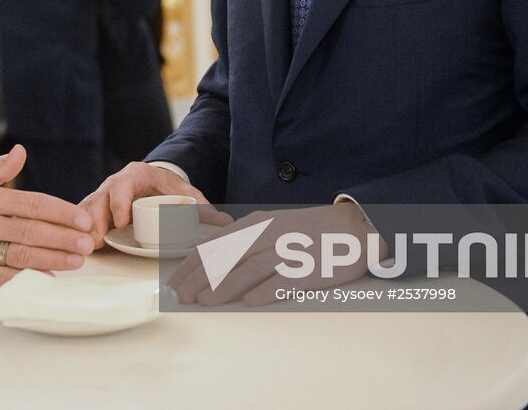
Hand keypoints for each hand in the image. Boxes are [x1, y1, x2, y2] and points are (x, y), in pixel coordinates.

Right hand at [0, 144, 94, 286]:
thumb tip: (21, 152)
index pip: (31, 204)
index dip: (60, 212)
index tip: (81, 218)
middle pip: (31, 231)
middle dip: (63, 237)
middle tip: (88, 242)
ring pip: (20, 255)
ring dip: (52, 259)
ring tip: (77, 261)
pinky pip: (0, 277)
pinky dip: (25, 278)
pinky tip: (46, 277)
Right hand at [80, 161, 214, 247]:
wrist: (155, 180)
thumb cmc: (169, 188)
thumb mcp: (186, 194)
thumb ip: (204, 207)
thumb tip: (228, 222)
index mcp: (135, 175)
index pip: (123, 184)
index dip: (120, 202)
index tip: (121, 222)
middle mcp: (114, 183)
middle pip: (100, 198)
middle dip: (96, 219)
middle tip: (97, 241)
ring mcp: (102, 195)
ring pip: (87, 208)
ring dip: (84, 228)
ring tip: (86, 247)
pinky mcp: (95, 208)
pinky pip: (81, 217)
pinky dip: (77, 230)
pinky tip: (75, 244)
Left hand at [169, 202, 380, 306]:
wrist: (353, 228)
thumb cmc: (307, 231)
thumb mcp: (271, 226)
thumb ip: (242, 239)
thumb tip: (209, 254)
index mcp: (256, 224)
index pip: (215, 244)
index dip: (192, 263)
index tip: (175, 281)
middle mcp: (268, 235)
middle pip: (227, 256)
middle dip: (200, 277)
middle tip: (181, 296)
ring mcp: (288, 251)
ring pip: (249, 268)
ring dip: (224, 286)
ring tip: (205, 301)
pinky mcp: (309, 268)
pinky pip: (284, 280)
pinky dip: (265, 291)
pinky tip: (249, 303)